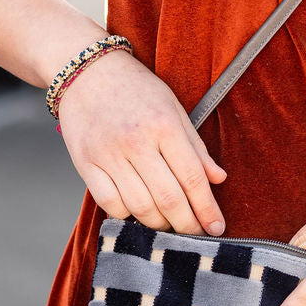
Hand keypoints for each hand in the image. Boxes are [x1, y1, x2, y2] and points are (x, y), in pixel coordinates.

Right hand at [55, 48, 228, 236]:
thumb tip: (219, 178)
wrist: (86, 70)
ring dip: (160, 225)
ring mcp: (109, 154)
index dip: (207, 208)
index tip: (217, 228)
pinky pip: (110, 204)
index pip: (192, 177)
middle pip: (169, 198)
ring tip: (171, 226)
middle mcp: (136, 141)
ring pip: (140, 207)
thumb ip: (195, 146)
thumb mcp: (173, 107)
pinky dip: (127, 216)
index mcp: (163, 125)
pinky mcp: (86, 163)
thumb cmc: (135, 88)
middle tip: (197, 235)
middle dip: (187, 224)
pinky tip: (139, 214)